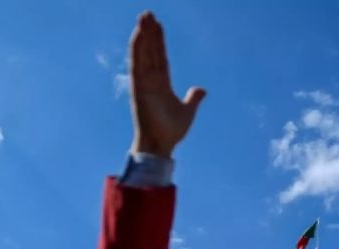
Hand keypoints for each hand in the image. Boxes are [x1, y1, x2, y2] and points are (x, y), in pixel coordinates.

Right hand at [128, 11, 205, 157]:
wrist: (162, 145)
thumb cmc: (171, 131)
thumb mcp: (187, 111)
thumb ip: (193, 98)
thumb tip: (201, 89)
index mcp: (161, 85)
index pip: (160, 58)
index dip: (159, 42)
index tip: (157, 26)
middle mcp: (150, 81)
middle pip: (150, 51)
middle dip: (150, 32)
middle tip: (148, 13)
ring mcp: (144, 83)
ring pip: (143, 53)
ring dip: (143, 35)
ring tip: (144, 16)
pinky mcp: (139, 87)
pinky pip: (137, 64)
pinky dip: (137, 48)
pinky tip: (139, 33)